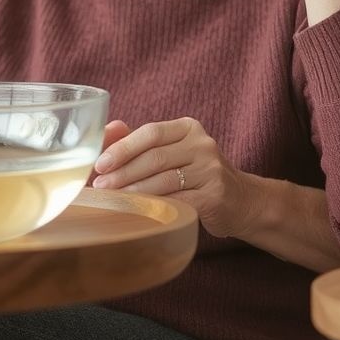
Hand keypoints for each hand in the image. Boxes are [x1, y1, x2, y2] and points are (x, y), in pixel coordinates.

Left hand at [90, 117, 254, 237]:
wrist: (240, 200)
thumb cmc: (195, 173)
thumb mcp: (173, 151)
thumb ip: (140, 141)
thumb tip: (107, 130)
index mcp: (188, 127)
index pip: (151, 132)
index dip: (123, 148)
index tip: (100, 164)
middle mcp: (203, 144)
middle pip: (155, 157)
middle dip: (123, 173)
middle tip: (100, 187)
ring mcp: (212, 169)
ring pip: (164, 180)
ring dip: (134, 192)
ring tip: (112, 200)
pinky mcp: (215, 195)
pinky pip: (178, 200)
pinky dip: (155, 206)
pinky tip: (138, 212)